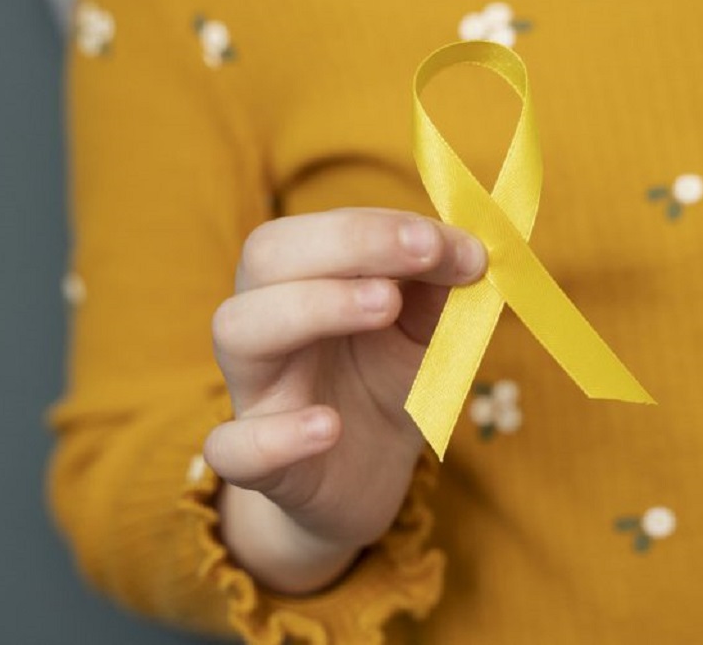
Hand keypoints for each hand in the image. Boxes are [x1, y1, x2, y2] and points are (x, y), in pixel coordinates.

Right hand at [204, 207, 485, 593]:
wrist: (361, 476)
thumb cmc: (382, 383)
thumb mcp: (421, 329)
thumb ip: (439, 287)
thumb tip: (471, 247)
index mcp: (297, 278)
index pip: (312, 229)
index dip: (376, 226)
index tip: (448, 242)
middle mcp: (264, 321)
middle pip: (265, 257)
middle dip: (346, 243)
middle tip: (423, 252)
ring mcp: (255, 391)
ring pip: (239, 330)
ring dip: (310, 306)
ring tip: (384, 307)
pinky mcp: (257, 463)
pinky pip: (231, 446)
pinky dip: (275, 435)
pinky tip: (328, 426)